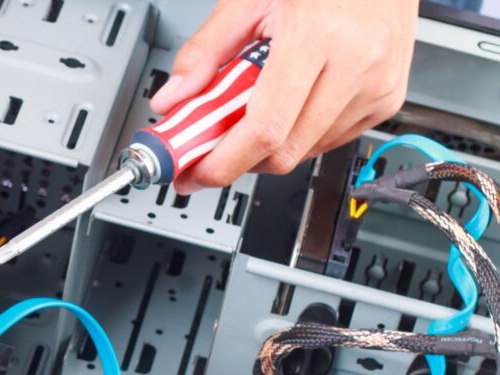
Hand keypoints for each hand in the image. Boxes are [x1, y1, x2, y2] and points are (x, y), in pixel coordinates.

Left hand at [150, 0, 417, 192]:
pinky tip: (288, 107)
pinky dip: (299, 136)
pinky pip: (331, 141)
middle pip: (284, 152)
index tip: (194, 171)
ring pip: (305, 152)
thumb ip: (204, 52)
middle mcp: (357, 65)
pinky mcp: (387, 99)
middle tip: (207, 149)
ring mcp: (377, 86)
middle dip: (237, 162)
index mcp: (319, 35)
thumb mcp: (249, 0)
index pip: (264, 129)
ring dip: (267, 148)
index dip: (222, 162)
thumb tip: (172, 99)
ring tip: (250, 111)